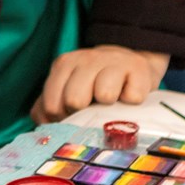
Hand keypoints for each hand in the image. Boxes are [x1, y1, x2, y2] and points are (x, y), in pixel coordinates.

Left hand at [30, 46, 170, 123]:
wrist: (130, 64)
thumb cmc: (93, 85)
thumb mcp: (65, 90)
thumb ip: (46, 108)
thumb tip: (45, 126)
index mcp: (63, 65)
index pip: (51, 105)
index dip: (62, 118)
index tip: (72, 115)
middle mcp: (86, 58)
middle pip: (74, 100)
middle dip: (83, 112)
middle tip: (93, 108)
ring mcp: (112, 61)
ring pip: (104, 95)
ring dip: (109, 106)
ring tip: (111, 101)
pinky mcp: (138, 68)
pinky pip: (132, 97)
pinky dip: (132, 103)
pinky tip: (128, 96)